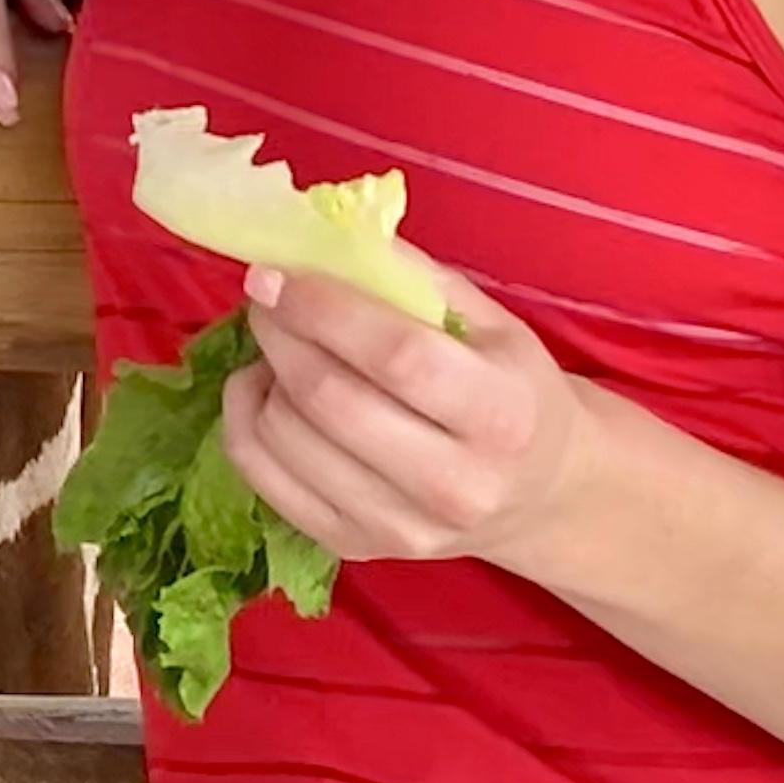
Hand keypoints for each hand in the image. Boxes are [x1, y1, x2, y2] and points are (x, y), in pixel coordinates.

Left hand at [219, 262, 595, 573]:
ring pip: (288, 439)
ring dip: (261, 375)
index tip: (277, 272)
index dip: (323, 307)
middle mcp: (456, 485)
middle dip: (279, 334)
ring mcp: (402, 529)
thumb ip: (415, 277)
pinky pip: (264, 480)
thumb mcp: (492, 325)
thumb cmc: (511, 392)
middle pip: (330, 400)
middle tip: (266, 297)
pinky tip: (266, 391)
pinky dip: (245, 423)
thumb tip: (325, 233)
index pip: (395, 356)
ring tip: (279, 344)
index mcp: (501, 415)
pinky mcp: (356, 549)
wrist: (538, 494)